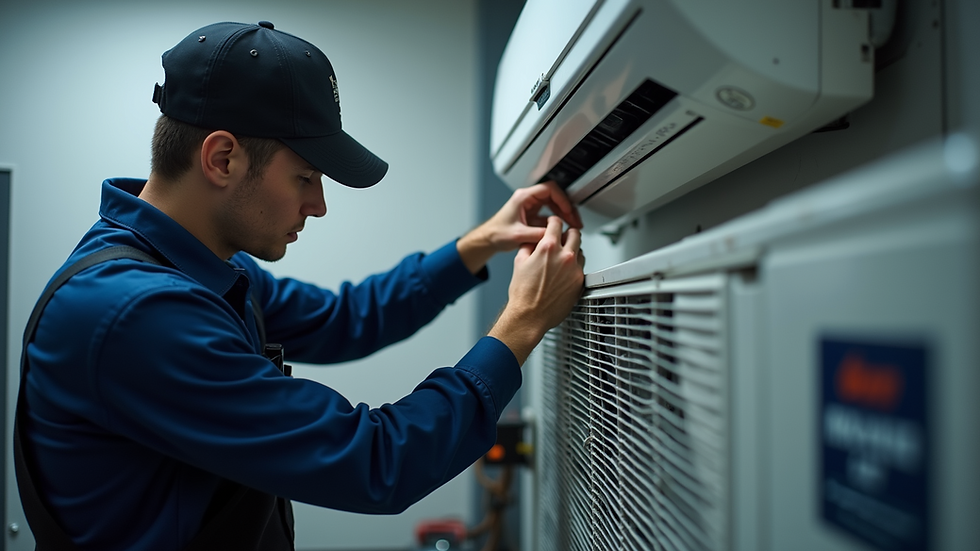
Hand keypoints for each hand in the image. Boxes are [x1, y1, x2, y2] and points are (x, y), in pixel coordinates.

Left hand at [457, 182, 581, 273]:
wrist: (488, 240)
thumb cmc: (496, 233)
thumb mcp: (517, 235)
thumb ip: (536, 234)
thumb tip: (553, 235)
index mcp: (524, 197)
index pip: (549, 190)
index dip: (562, 199)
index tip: (569, 210)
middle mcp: (528, 199)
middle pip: (555, 196)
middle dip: (567, 208)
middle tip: (575, 220)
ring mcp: (531, 207)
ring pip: (554, 205)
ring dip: (564, 214)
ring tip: (573, 225)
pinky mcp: (533, 216)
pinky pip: (550, 215)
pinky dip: (558, 222)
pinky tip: (563, 230)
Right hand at [488, 216, 584, 364]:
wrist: (530, 316)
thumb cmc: (523, 294)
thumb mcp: (519, 262)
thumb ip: (529, 246)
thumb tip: (535, 240)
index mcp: (547, 248)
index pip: (556, 223)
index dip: (553, 222)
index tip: (553, 224)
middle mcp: (564, 256)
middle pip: (575, 233)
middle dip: (568, 233)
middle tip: (562, 238)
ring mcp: (574, 269)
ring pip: (580, 250)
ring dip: (573, 250)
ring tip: (561, 259)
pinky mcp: (579, 282)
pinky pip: (581, 267)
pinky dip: (574, 266)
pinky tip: (564, 273)